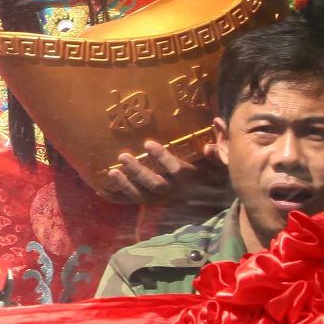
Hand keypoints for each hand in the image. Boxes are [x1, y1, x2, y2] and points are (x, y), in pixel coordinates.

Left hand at [100, 137, 220, 205]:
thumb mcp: (223, 158)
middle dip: (138, 172)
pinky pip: (133, 203)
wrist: (213, 198)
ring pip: (142, 196)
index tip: (147, 144)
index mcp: (190, 175)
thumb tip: (217, 121)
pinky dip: (117, 198)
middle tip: (122, 156)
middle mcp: (175, 189)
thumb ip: (221, 140)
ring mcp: (162, 198)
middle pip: (154, 184)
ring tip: (111, 171)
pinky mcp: (153, 202)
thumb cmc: (216, 172)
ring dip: (125, 185)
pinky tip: (101, 190)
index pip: (175, 169)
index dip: (162, 158)